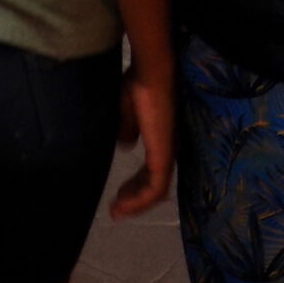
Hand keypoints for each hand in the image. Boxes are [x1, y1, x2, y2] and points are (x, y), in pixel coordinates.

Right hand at [108, 63, 174, 218]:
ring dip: (136, 203)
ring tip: (117, 211)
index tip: (117, 197)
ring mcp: (168, 151)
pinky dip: (140, 199)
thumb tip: (126, 143)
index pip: (151, 169)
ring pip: (156, 190)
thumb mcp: (127, 112)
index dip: (135, 185)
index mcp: (161, 137)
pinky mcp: (164, 153)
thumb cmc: (139, 84)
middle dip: (134, 198)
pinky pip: (156, 187)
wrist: (150, 71)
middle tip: (115, 210)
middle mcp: (168, 147)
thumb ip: (129, 129)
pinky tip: (123, 205)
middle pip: (154, 183)